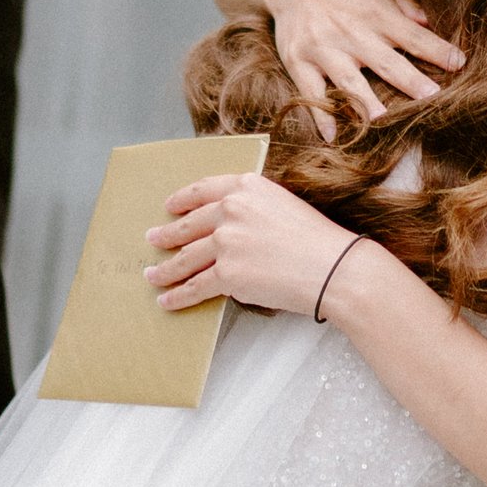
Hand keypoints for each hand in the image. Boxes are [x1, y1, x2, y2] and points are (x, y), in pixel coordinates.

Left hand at [148, 171, 358, 319]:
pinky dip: (177, 296)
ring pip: (186, 258)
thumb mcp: (283, 205)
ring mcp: (226, 241)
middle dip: (167, 235)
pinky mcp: (227, 273)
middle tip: (153, 239)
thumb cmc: (318, 240)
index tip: (170, 207)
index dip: (182, 199)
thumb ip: (253, 208)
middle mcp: (231, 209)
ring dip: (166, 269)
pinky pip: (195, 286)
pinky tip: (167, 300)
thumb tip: (229, 226)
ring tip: (153, 275)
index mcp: (247, 186)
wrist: (333, 268)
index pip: (203, 190)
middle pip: (189, 225)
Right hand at [260, 0, 462, 141]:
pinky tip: (333, 135)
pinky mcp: (297, 60)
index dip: (436, 50)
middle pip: (384, 61)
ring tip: (381, 120)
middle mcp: (350, 32)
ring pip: (347, 80)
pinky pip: (310, 91)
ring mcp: (322, 48)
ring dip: (364, 101)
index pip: (412, 35)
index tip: (460, 64)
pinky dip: (320, 113)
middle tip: (432, 99)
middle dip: (409, 80)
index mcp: (375, 12)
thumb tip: (430, 19)